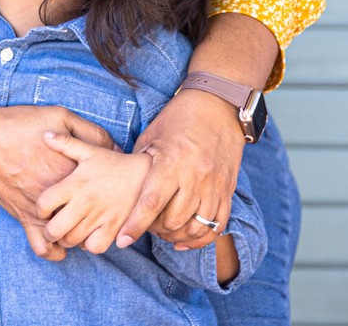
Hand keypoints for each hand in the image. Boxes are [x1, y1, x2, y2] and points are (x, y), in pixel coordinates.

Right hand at [0, 104, 114, 261]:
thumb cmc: (20, 125)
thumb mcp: (60, 116)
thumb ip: (90, 132)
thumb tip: (115, 148)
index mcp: (73, 170)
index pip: (105, 189)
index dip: (110, 188)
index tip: (108, 185)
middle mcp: (62, 195)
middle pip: (92, 216)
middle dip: (97, 215)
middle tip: (96, 207)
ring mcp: (43, 210)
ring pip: (71, 236)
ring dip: (78, 234)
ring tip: (78, 224)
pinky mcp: (25, 218)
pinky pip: (43, 247)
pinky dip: (53, 251)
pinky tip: (58, 245)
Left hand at [39, 131, 151, 253]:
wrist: (145, 175)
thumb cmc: (113, 163)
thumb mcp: (89, 151)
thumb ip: (66, 144)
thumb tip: (44, 134)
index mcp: (75, 184)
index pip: (44, 203)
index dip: (39, 210)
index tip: (43, 209)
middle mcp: (85, 203)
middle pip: (55, 230)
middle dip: (49, 232)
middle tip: (52, 227)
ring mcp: (100, 218)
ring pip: (72, 241)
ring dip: (66, 239)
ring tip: (68, 230)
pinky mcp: (114, 229)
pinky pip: (94, 247)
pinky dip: (88, 245)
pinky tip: (88, 235)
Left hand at [118, 88, 243, 250]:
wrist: (217, 106)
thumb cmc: (178, 118)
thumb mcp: (151, 136)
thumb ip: (139, 164)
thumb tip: (120, 185)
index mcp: (171, 163)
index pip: (151, 203)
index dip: (135, 225)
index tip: (123, 240)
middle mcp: (195, 178)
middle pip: (173, 221)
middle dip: (155, 230)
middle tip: (144, 227)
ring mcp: (214, 187)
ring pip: (195, 228)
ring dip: (177, 236)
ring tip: (163, 232)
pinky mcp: (228, 191)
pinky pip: (217, 225)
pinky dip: (201, 237)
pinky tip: (185, 239)